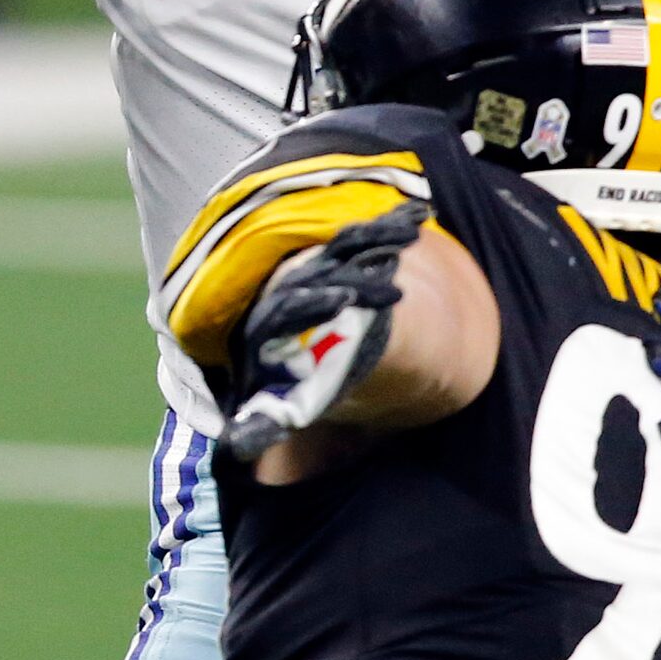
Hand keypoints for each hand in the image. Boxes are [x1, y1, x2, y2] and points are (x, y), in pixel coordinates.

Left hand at [221, 202, 427, 460]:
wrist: (281, 339)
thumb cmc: (281, 373)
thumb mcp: (270, 399)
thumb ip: (262, 420)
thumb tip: (239, 446)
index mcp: (277, 316)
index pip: (293, 302)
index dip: (315, 300)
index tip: (342, 301)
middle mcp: (297, 283)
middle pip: (327, 269)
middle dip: (358, 276)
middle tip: (395, 291)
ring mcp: (322, 265)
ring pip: (348, 243)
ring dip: (379, 237)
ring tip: (413, 235)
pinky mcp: (343, 256)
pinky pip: (368, 234)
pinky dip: (393, 222)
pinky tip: (422, 213)